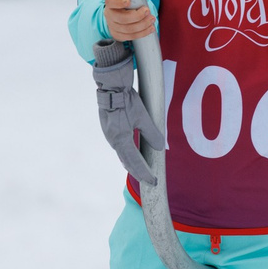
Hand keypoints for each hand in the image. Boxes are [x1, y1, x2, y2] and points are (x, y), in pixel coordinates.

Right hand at [92, 42, 160, 183]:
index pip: (135, 163)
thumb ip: (151, 133)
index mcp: (121, 140)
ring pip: (122, 154)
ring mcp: (110, 135)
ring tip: (141, 169)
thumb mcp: (142, 117)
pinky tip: (131, 152)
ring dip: (132, 163)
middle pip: (127, 162)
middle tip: (149, 179)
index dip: (145, 174)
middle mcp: (114, 141)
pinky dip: (127, 153)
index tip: (154, 182)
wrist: (110, 86)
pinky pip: (119, 146)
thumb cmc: (126, 101)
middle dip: (138, 172)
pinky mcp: (109, 128)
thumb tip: (159, 148)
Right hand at [101, 0, 155, 41]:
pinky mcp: (117, 34)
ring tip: (152, 19)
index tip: (128, 2)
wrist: (122, 12)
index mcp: (110, 1)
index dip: (118, 3)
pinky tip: (150, 28)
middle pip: (122, 18)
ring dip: (142, 25)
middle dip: (137, 16)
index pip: (111, 2)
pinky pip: (130, 36)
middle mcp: (109, 14)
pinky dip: (142, 33)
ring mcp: (112, 26)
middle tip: (147, 11)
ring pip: (127, 29)